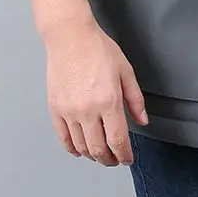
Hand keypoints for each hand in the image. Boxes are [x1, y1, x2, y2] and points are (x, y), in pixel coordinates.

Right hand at [44, 18, 147, 165]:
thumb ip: (135, 99)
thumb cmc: (98, 49)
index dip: (124, 155)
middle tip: (115, 159)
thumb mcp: (125, 71)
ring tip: (100, 153)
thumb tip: (142, 121)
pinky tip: (80, 148)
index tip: (127, 159)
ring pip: (81, 147)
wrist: (70, 37)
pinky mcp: (55, 109)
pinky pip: (64, 138)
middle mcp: (88, 111)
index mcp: (109, 101)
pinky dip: (73, 148)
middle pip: (98, 149)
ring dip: (92, 155)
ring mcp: (69, 112)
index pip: (118, 140)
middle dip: (109, 159)